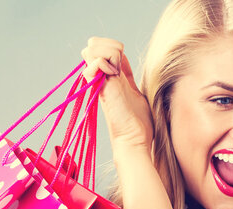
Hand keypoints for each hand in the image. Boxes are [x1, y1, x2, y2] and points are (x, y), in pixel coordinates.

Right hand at [81, 37, 153, 152]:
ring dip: (110, 52)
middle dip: (111, 45)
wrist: (135, 139)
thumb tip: (124, 60)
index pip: (106, 49)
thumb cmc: (139, 123)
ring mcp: (98, 81)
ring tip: (118, 70)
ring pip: (93, 48)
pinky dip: (106, 61)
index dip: (115, 48)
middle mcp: (101, 78)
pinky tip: (114, 74)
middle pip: (95, 44)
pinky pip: (95, 60)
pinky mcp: (98, 86)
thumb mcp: (136, 92)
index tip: (125, 61)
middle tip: (121, 63)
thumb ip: (128, 76)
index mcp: (111, 78)